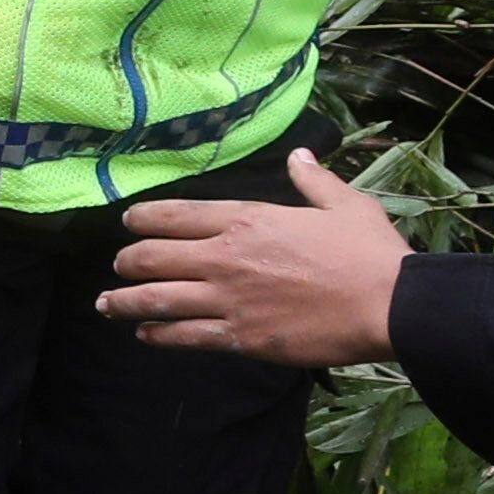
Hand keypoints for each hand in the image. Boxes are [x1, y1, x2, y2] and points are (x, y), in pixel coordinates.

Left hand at [98, 151, 411, 364]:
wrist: (387, 304)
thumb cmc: (368, 253)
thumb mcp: (344, 203)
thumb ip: (313, 180)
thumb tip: (300, 155)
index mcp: (248, 220)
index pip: (177, 215)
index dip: (144, 219)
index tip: (129, 223)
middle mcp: (227, 257)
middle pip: (154, 257)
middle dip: (128, 261)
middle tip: (117, 266)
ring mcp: (229, 299)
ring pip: (157, 300)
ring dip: (125, 302)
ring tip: (106, 305)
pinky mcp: (241, 338)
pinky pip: (185, 336)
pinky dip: (158, 335)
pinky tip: (145, 335)